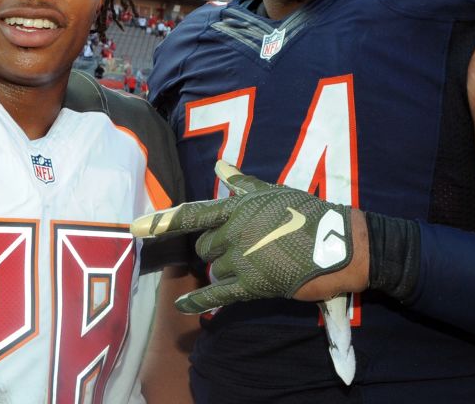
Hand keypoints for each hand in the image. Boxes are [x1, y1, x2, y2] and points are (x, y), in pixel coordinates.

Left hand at [131, 161, 366, 313]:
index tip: (134, 228)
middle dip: (215, 250)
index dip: (162, 221)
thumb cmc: (309, 213)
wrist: (340, 244)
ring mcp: (242, 259)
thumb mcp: (274, 191)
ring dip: (226, 270)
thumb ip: (242, 182)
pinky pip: (217, 295)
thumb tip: (218, 166)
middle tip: (242, 248)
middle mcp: (234, 232)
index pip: (193, 214)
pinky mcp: (253, 285)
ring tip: (255, 263)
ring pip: (214, 270)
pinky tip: (182, 307)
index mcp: (238, 207)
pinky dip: (197, 302)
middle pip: (203, 248)